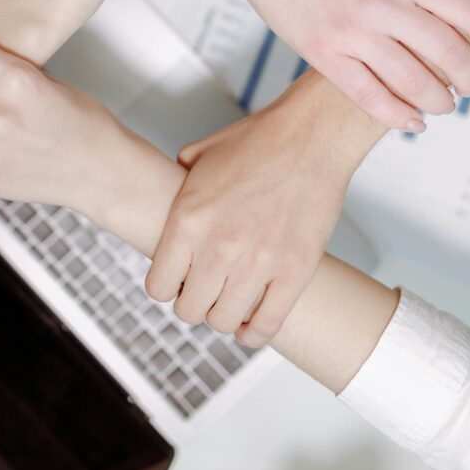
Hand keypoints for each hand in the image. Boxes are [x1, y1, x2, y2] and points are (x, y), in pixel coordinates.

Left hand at [146, 70, 369, 347]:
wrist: (311, 136)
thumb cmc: (258, 141)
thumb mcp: (198, 157)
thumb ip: (175, 184)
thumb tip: (166, 199)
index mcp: (189, 219)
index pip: (158, 286)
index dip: (167, 286)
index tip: (178, 279)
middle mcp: (219, 246)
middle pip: (189, 311)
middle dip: (193, 303)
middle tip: (205, 290)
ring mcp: (258, 262)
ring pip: (224, 322)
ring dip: (223, 316)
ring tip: (229, 301)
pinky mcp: (295, 271)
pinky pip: (267, 325)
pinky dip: (254, 333)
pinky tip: (250, 324)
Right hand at [238, 0, 469, 130]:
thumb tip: (444, 21)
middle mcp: (381, 2)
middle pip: (451, 55)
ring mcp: (351, 31)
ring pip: (416, 83)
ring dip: (440, 101)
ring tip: (442, 103)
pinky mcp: (323, 55)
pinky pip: (371, 98)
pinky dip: (399, 116)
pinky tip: (412, 120)